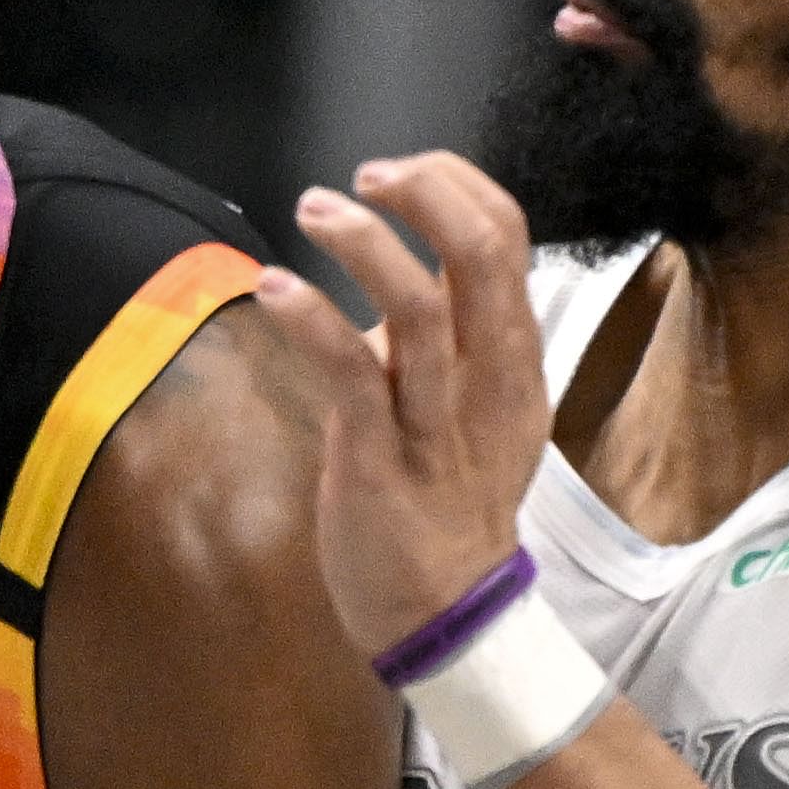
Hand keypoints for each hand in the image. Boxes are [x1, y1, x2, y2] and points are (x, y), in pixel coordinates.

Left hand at [247, 153, 560, 666]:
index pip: (508, 237)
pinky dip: (312, 320)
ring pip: (420, 308)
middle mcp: (489, 380)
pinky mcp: (383, 462)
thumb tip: (388, 279)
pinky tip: (275, 288)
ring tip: (313, 210)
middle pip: (483, 255)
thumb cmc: (446, 503)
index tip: (397, 172)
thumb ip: (441, 340)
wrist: (444, 615)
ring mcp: (439, 422)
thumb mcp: (469, 409)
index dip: (454, 184)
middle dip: (426, 193)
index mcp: (512, 358)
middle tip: (366, 175)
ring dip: (362, 245)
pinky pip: (354, 376)